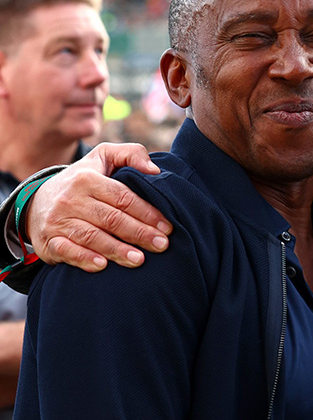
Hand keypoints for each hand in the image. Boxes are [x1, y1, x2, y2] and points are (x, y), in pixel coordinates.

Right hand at [26, 143, 172, 271]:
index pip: (123, 198)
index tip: (167, 227)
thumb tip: (155, 170)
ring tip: (139, 259)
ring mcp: (58, 221)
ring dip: (116, 250)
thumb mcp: (103, 158)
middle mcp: (70, 199)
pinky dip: (84, 258)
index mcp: (87, 178)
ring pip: (91, 236)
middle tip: (162, 245)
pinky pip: (66, 250)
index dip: (147, 213)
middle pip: (111, 219)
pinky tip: (102, 265)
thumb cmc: (83, 180)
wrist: (38, 201)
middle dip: (139, 233)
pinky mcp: (48, 241)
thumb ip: (131, 154)